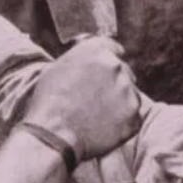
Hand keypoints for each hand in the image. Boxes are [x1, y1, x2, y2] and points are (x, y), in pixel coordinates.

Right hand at [23, 37, 140, 161]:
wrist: (54, 134)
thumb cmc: (48, 103)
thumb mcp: (56, 69)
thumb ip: (78, 60)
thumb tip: (87, 64)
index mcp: (96, 51)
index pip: (112, 48)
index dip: (110, 58)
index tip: (108, 69)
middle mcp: (115, 66)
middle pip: (123, 71)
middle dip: (113, 83)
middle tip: (97, 100)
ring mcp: (127, 91)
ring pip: (130, 94)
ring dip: (120, 102)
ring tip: (97, 117)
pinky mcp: (134, 115)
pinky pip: (133, 116)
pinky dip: (123, 122)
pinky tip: (104, 128)